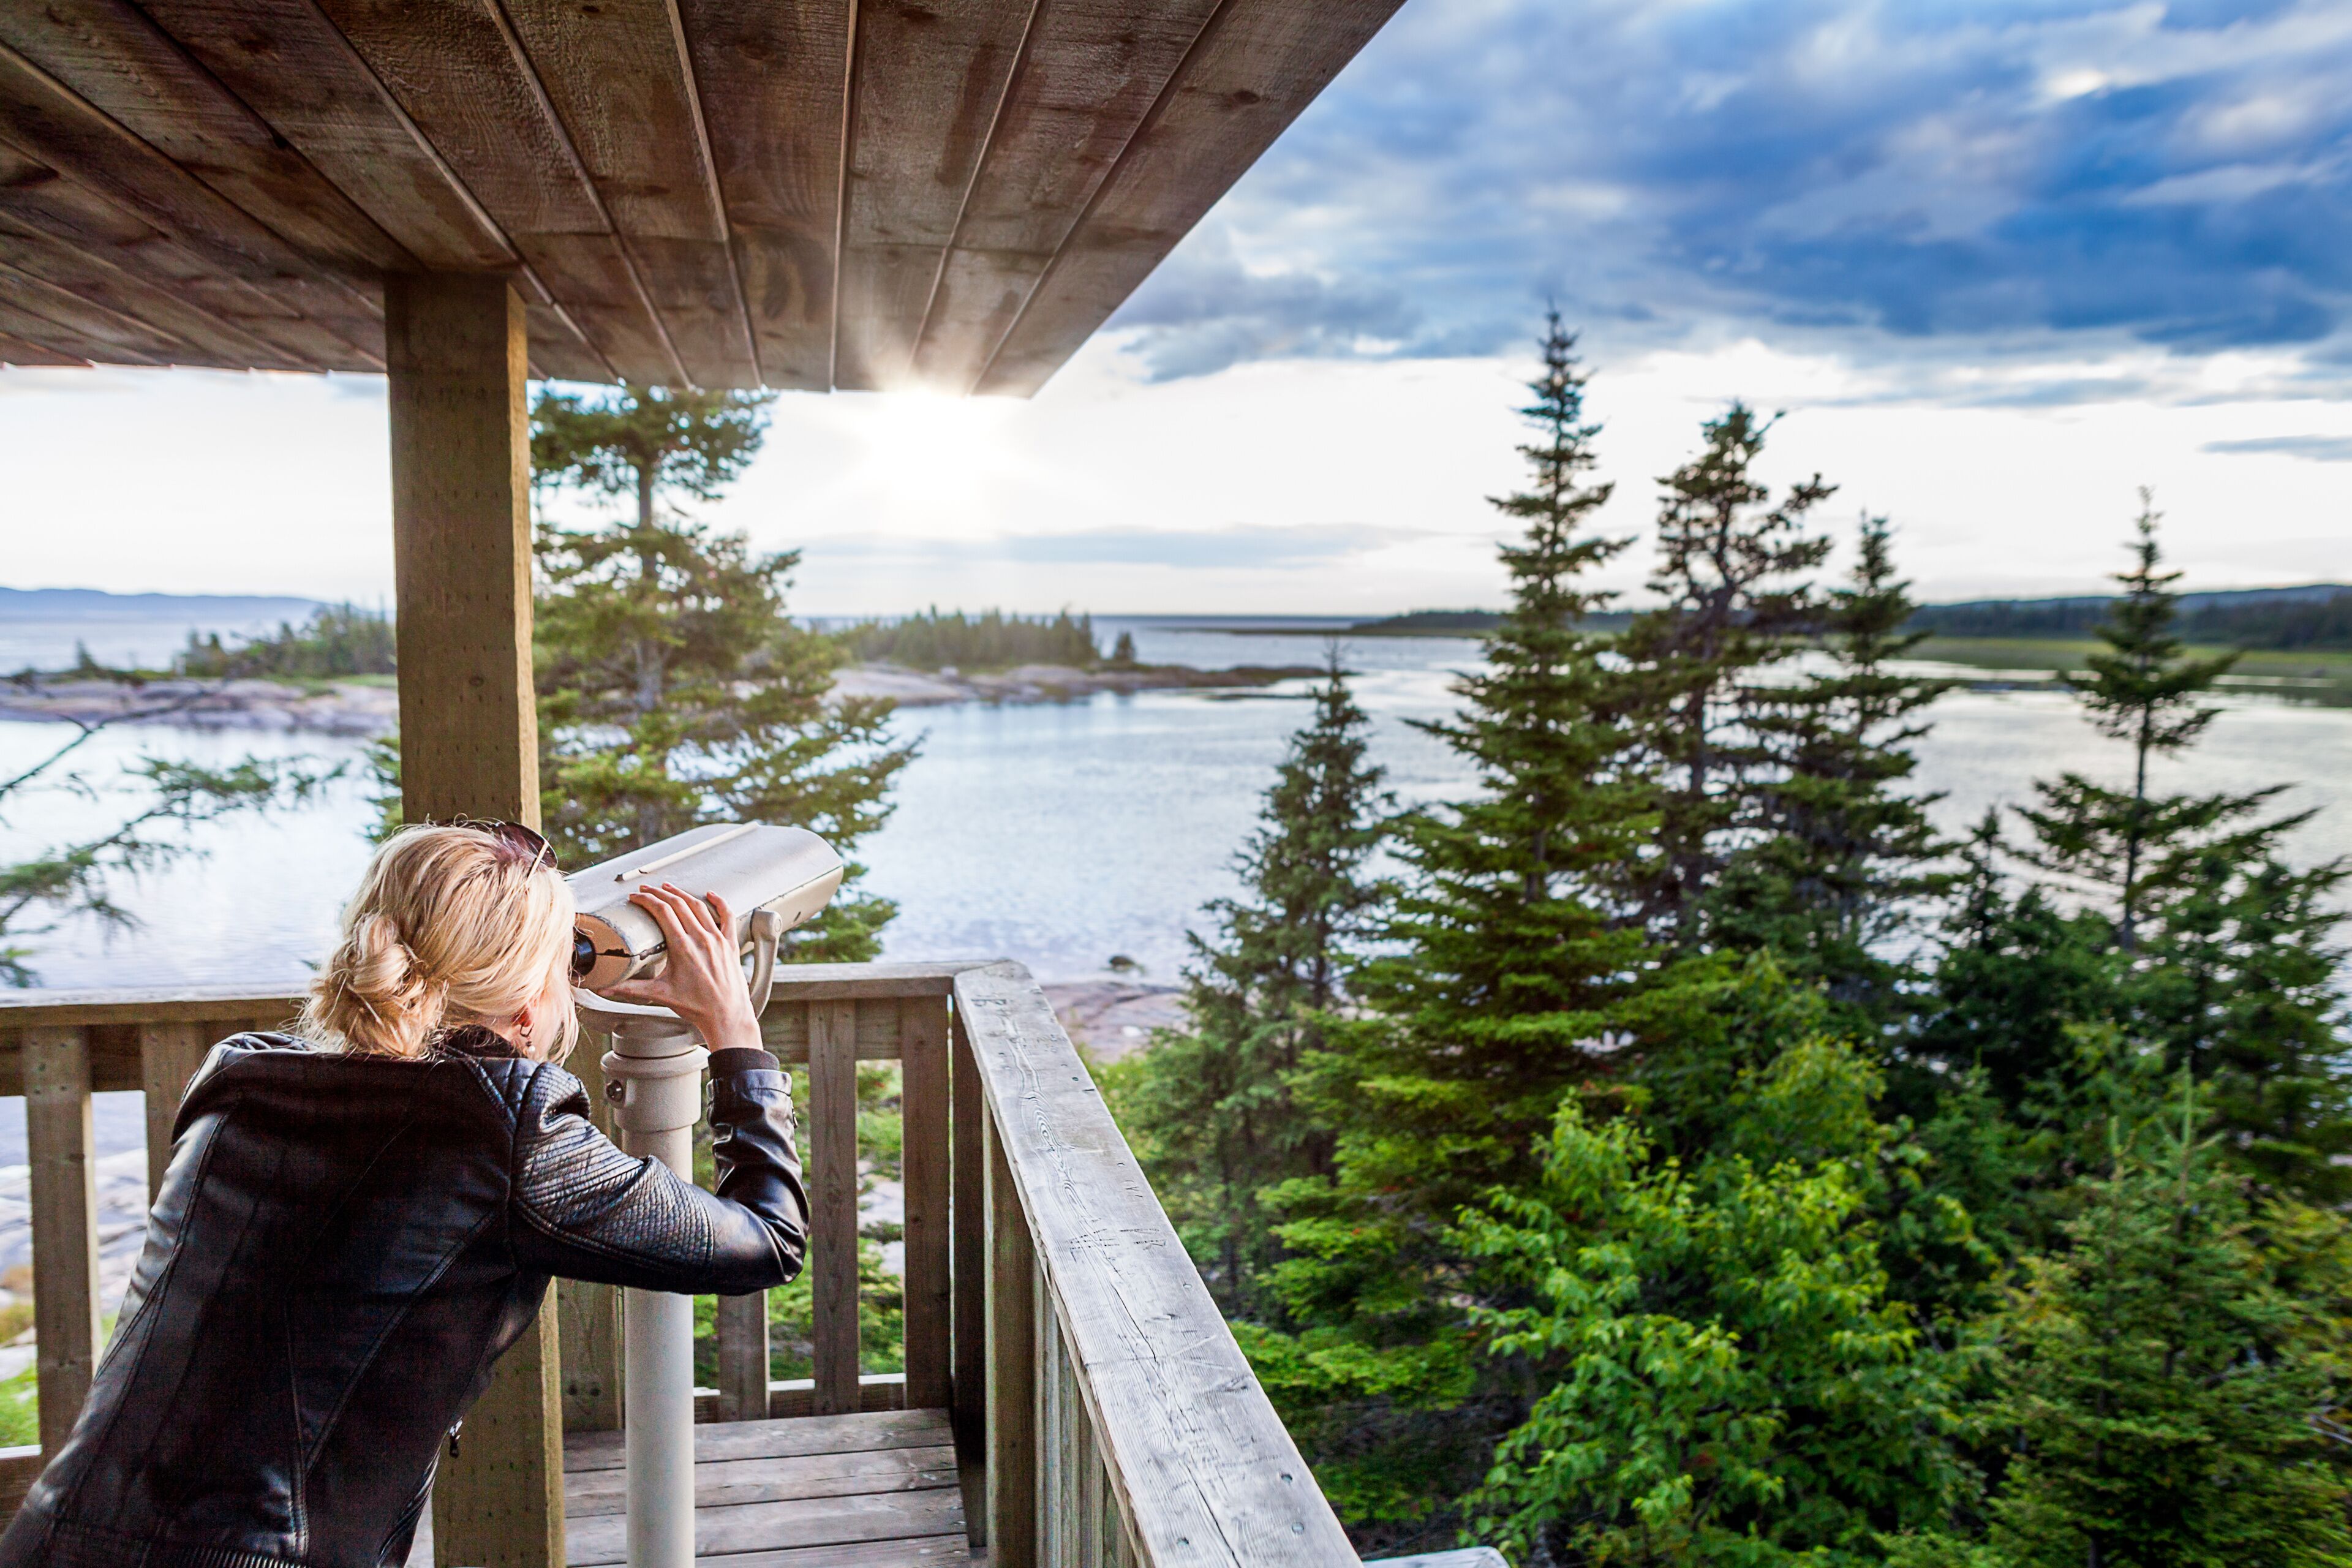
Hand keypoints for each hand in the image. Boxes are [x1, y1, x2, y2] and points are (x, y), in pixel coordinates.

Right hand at [596, 883, 762, 1051]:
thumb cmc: (696, 1007)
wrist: (726, 1016)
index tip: (635, 897)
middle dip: (659, 894)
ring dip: (682, 894)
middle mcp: (702, 939)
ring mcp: (718, 939)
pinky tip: (711, 895)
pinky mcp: (730, 944)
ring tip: (668, 888)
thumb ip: (630, 989)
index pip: (662, 912)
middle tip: (646, 890)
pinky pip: (727, 916)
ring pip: (699, 907)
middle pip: (678, 904)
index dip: (646, 900)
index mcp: (683, 948)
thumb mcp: (659, 994)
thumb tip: (606, 988)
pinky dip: (719, 902)